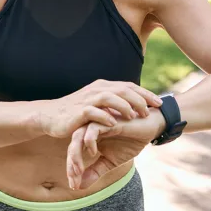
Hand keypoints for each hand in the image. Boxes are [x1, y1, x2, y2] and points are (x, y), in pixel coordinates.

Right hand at [38, 80, 162, 138]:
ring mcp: (87, 99)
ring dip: (124, 106)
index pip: (129, 87)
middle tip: (152, 109)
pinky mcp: (78, 112)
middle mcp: (97, 90)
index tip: (160, 102)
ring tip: (136, 115)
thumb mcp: (97, 104)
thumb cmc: (76, 113)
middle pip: (123, 89)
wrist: (50, 116)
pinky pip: (94, 112)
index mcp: (103, 87)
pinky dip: (105, 116)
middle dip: (140, 98)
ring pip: (110, 97)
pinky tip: (115, 123)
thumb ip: (113, 103)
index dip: (145, 93)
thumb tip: (134, 107)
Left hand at [66, 108, 165, 189]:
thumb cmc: (130, 142)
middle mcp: (91, 129)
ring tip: (79, 170)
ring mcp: (98, 123)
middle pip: (72, 144)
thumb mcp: (111, 161)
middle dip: (71, 163)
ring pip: (78, 135)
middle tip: (74, 180)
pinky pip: (92, 128)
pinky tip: (94, 152)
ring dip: (76, 154)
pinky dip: (89, 140)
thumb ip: (96, 171)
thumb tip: (79, 187)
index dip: (72, 169)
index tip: (74, 185)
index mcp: (90, 137)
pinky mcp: (108, 120)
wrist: (150, 128)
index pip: (74, 151)